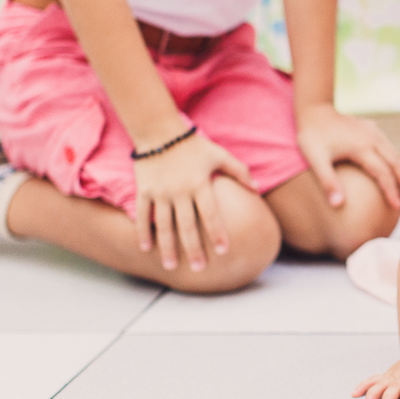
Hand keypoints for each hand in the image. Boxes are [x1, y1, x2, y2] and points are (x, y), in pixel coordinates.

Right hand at [133, 131, 256, 271]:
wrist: (158, 130)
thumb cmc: (193, 144)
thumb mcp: (219, 154)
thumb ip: (239, 171)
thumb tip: (257, 187)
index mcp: (200, 184)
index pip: (211, 214)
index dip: (218, 233)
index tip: (224, 251)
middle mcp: (179, 191)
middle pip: (187, 226)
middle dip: (194, 249)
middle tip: (199, 269)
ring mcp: (160, 192)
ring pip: (163, 226)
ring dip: (167, 247)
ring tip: (171, 266)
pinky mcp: (143, 191)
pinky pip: (142, 215)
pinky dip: (143, 232)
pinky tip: (147, 249)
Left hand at [296, 103, 399, 209]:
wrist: (314, 109)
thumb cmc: (312, 135)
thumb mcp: (315, 159)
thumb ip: (327, 181)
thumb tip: (337, 205)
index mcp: (362, 147)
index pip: (383, 172)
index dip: (391, 190)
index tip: (396, 206)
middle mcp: (373, 138)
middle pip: (395, 162)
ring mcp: (373, 131)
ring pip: (394, 153)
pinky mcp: (371, 128)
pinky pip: (388, 146)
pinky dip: (393, 160)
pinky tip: (390, 168)